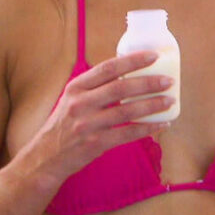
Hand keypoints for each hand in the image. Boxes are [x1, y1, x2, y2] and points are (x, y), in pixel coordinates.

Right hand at [28, 51, 173, 180]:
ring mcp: (87, 124)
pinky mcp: (94, 144)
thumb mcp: (72, 99)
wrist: (45, 158)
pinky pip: (126, 134)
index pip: (108, 68)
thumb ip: (95, 87)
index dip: (132, 60)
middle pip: (120, 88)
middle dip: (148, 83)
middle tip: (168, 80)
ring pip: (127, 111)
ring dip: (152, 105)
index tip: (153, 56)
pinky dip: (146, 129)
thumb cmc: (64, 125)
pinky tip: (161, 124)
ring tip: (169, 101)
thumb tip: (129, 73)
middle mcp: (80, 103)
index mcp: (76, 87)